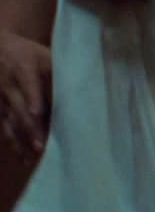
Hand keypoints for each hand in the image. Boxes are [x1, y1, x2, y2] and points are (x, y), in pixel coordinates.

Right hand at [0, 29, 50, 160]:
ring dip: (22, 139)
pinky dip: (15, 143)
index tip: (36, 112)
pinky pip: (6, 128)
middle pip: (19, 108)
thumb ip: (60, 70)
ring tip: (33, 155)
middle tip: (41, 145)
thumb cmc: (28, 53)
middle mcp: (10, 85)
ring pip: (11, 121)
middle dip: (30, 127)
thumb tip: (88, 85)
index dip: (32, 97)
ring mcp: (2, 99)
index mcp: (24, 68)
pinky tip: (23, 158)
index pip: (28, 83)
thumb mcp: (44, 54)